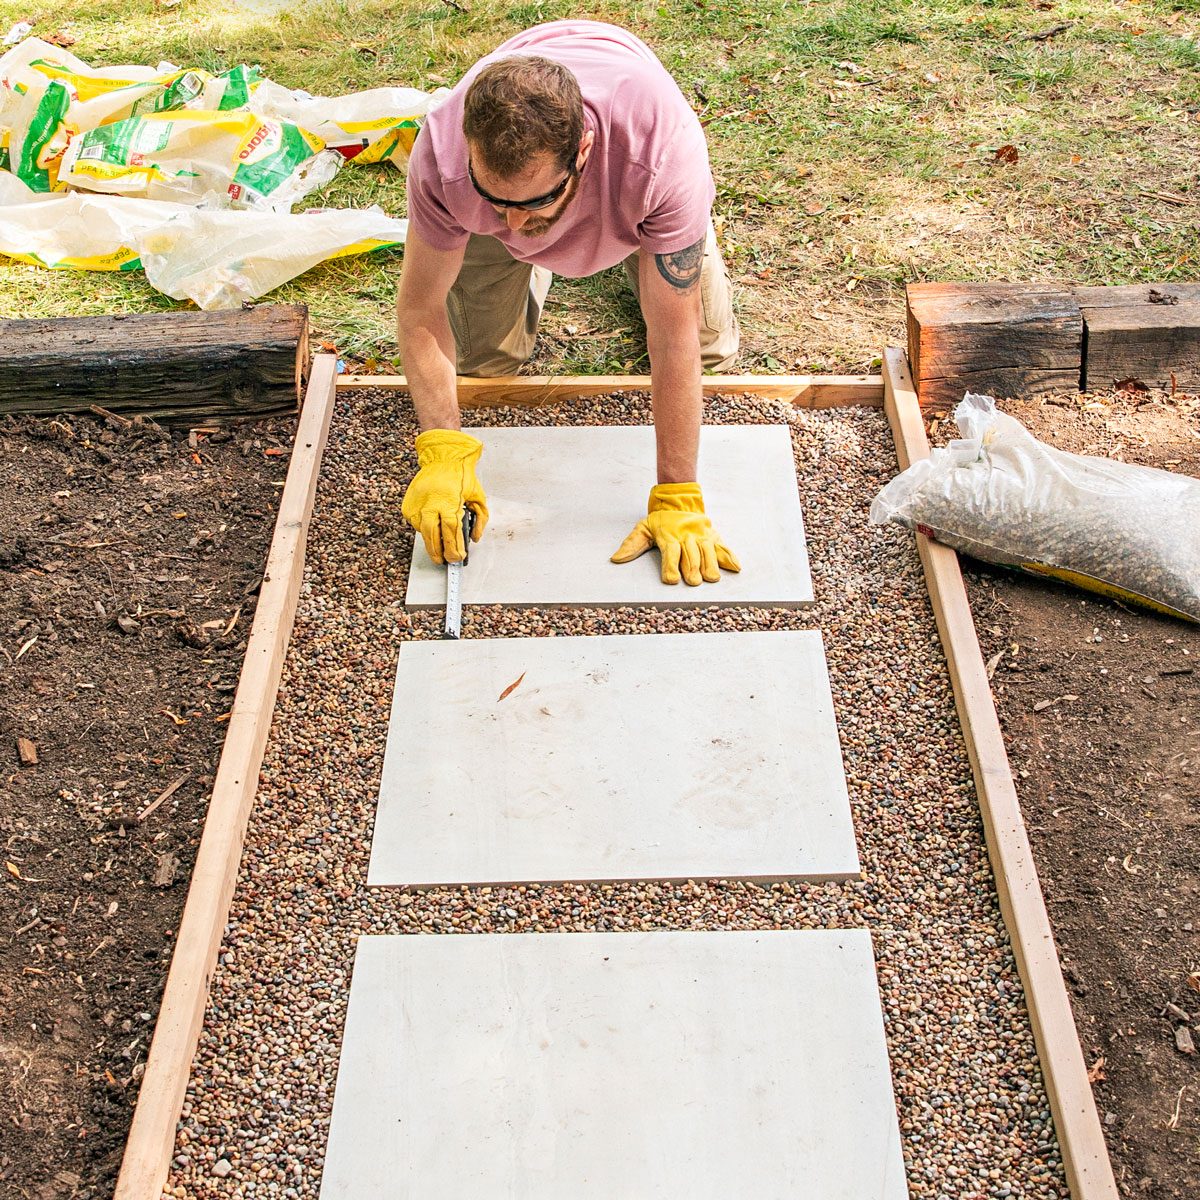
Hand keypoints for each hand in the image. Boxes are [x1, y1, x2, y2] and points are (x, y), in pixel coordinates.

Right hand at [400, 429, 488, 563]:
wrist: (443, 458)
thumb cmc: (462, 477)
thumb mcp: (478, 498)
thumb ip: (480, 520)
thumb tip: (474, 538)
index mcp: (449, 502)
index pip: (451, 531)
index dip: (454, 547)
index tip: (457, 557)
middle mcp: (431, 503)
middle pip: (432, 535)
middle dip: (438, 552)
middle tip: (443, 561)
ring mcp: (417, 504)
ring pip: (422, 530)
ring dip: (431, 541)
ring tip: (439, 547)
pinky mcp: (408, 504)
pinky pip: (415, 522)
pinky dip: (423, 528)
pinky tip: (432, 526)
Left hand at [610, 482, 739, 585]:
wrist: (679, 500)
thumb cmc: (660, 520)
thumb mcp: (643, 528)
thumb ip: (631, 544)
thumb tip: (616, 558)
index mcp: (669, 536)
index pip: (671, 553)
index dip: (670, 566)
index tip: (670, 580)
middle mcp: (687, 536)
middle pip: (691, 555)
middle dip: (691, 569)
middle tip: (693, 582)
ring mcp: (702, 536)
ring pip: (708, 551)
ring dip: (710, 565)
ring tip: (711, 578)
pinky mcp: (713, 536)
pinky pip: (723, 547)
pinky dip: (730, 557)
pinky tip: (735, 568)